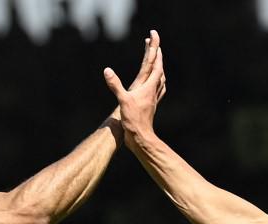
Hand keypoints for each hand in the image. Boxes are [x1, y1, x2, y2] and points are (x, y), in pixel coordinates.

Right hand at [104, 30, 165, 146]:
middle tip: (156, 47)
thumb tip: (107, 71)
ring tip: (157, 65)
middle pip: (160, 71)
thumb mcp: (122, 101)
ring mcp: (153, 100)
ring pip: (160, 82)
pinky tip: (152, 87)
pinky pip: (156, 92)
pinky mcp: (150, 107)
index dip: (156, 52)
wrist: (141, 139)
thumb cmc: (133, 121)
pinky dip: (156, 85)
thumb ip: (115, 85)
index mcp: (148, 88)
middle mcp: (153, 92)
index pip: (156, 66)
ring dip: (159, 71)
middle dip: (158, 57)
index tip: (156, 40)